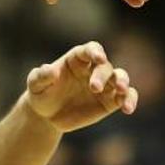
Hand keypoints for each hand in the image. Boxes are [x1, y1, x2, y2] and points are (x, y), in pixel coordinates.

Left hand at [23, 41, 137, 132]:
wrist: (46, 115)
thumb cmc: (41, 94)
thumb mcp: (35, 84)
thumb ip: (41, 76)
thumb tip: (51, 70)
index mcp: (77, 59)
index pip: (90, 49)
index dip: (95, 52)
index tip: (98, 58)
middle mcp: (93, 69)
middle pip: (105, 66)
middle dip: (102, 75)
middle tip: (94, 87)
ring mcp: (104, 85)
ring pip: (121, 77)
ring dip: (123, 82)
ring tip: (121, 91)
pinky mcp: (110, 101)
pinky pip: (126, 97)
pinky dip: (130, 100)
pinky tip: (128, 109)